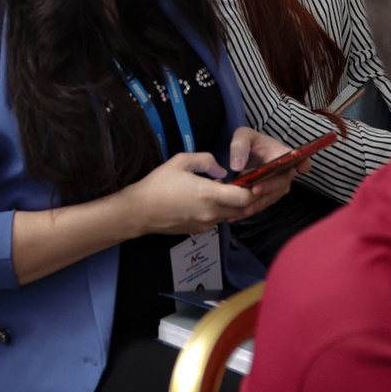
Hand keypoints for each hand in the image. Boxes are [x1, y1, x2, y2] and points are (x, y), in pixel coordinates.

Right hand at [114, 152, 277, 237]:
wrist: (140, 211)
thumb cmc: (159, 184)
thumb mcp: (180, 162)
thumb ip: (206, 160)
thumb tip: (222, 171)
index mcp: (210, 194)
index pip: (245, 197)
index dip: (250, 188)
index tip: (247, 179)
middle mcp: (212, 213)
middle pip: (242, 209)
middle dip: (243, 197)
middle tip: (236, 184)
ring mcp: (206, 224)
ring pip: (230, 215)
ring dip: (229, 205)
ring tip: (217, 192)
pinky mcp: (199, 231)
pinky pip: (216, 220)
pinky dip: (217, 212)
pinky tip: (203, 202)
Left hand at [221, 131, 301, 216]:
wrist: (246, 155)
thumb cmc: (249, 142)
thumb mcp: (242, 136)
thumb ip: (239, 146)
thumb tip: (237, 166)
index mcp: (282, 153)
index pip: (298, 158)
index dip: (303, 163)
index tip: (304, 166)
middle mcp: (285, 172)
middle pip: (282, 183)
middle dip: (269, 188)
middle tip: (254, 191)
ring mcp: (278, 186)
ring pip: (271, 197)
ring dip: (258, 203)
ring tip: (242, 208)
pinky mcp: (268, 196)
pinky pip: (262, 205)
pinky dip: (250, 210)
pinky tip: (236, 215)